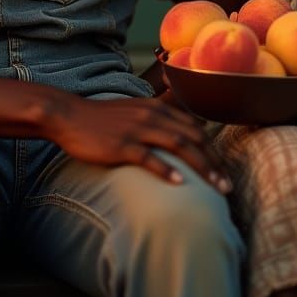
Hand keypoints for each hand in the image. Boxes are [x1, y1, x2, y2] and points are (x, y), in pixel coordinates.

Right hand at [48, 94, 231, 192]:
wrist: (69, 116)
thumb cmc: (102, 118)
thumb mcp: (135, 110)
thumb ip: (158, 115)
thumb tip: (178, 125)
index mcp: (157, 108)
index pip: (195, 128)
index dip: (213, 150)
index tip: (223, 170)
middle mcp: (152, 116)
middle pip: (194, 138)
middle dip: (214, 162)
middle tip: (227, 186)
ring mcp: (137, 130)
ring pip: (179, 146)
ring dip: (202, 167)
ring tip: (216, 187)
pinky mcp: (121, 145)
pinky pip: (149, 157)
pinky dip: (167, 170)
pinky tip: (180, 183)